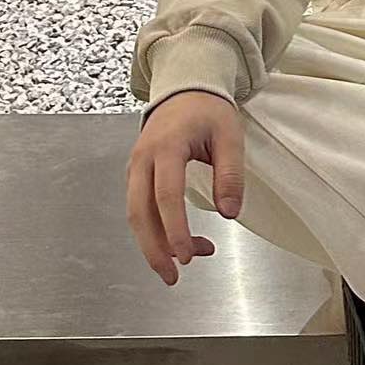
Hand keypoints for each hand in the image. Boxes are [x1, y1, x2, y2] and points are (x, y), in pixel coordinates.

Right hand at [125, 90, 245, 284]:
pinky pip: (138, 207)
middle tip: (174, 277)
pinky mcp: (137, 173)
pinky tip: (176, 241)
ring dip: (154, 243)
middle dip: (154, 249)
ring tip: (182, 264)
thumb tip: (229, 213)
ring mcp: (135, 166)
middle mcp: (143, 158)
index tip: (186, 256)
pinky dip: (154, 229)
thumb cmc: (208, 109)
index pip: (166, 195)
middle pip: (139, 211)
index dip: (174, 229)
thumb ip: (230, 173)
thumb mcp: (229, 134)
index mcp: (167, 146)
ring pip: (135, 213)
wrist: (185, 87)